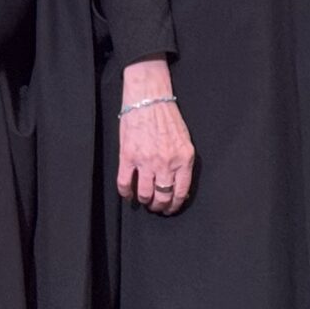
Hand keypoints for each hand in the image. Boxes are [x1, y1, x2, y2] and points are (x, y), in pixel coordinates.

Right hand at [116, 58, 194, 214]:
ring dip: (144, 201)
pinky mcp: (128, 156)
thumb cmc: (168, 117)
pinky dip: (126, 193)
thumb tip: (178, 185)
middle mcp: (166, 163)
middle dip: (159, 206)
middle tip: (156, 207)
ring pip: (145, 194)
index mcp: (184, 159)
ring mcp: (146, 161)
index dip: (175, 205)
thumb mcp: (184, 141)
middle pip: (163, 197)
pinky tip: (128, 194)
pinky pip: (125, 183)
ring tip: (143, 200)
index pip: (181, 192)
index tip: (170, 209)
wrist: (149, 99)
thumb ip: (183, 162)